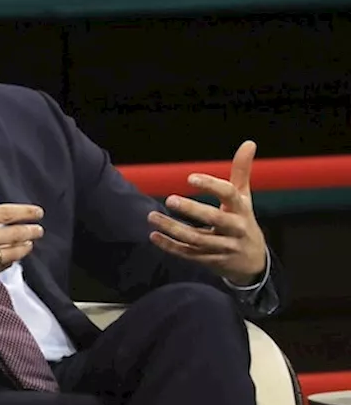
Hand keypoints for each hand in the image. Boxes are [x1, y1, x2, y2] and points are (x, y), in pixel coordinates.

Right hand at [0, 160, 44, 302]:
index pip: (3, 214)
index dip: (24, 213)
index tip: (37, 212)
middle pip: (10, 235)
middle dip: (28, 232)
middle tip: (39, 230)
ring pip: (6, 255)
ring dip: (21, 249)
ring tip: (29, 245)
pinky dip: (5, 264)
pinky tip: (10, 260)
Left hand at [147, 140, 267, 285]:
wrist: (253, 262)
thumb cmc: (243, 221)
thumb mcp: (244, 198)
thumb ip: (241, 171)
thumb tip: (249, 142)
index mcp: (242, 209)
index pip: (229, 195)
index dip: (211, 185)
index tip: (190, 178)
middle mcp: (235, 228)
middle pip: (213, 219)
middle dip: (191, 210)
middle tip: (169, 199)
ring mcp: (223, 247)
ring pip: (196, 239)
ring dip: (172, 229)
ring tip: (152, 216)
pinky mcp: (210, 261)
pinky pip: (188, 254)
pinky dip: (170, 247)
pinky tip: (154, 236)